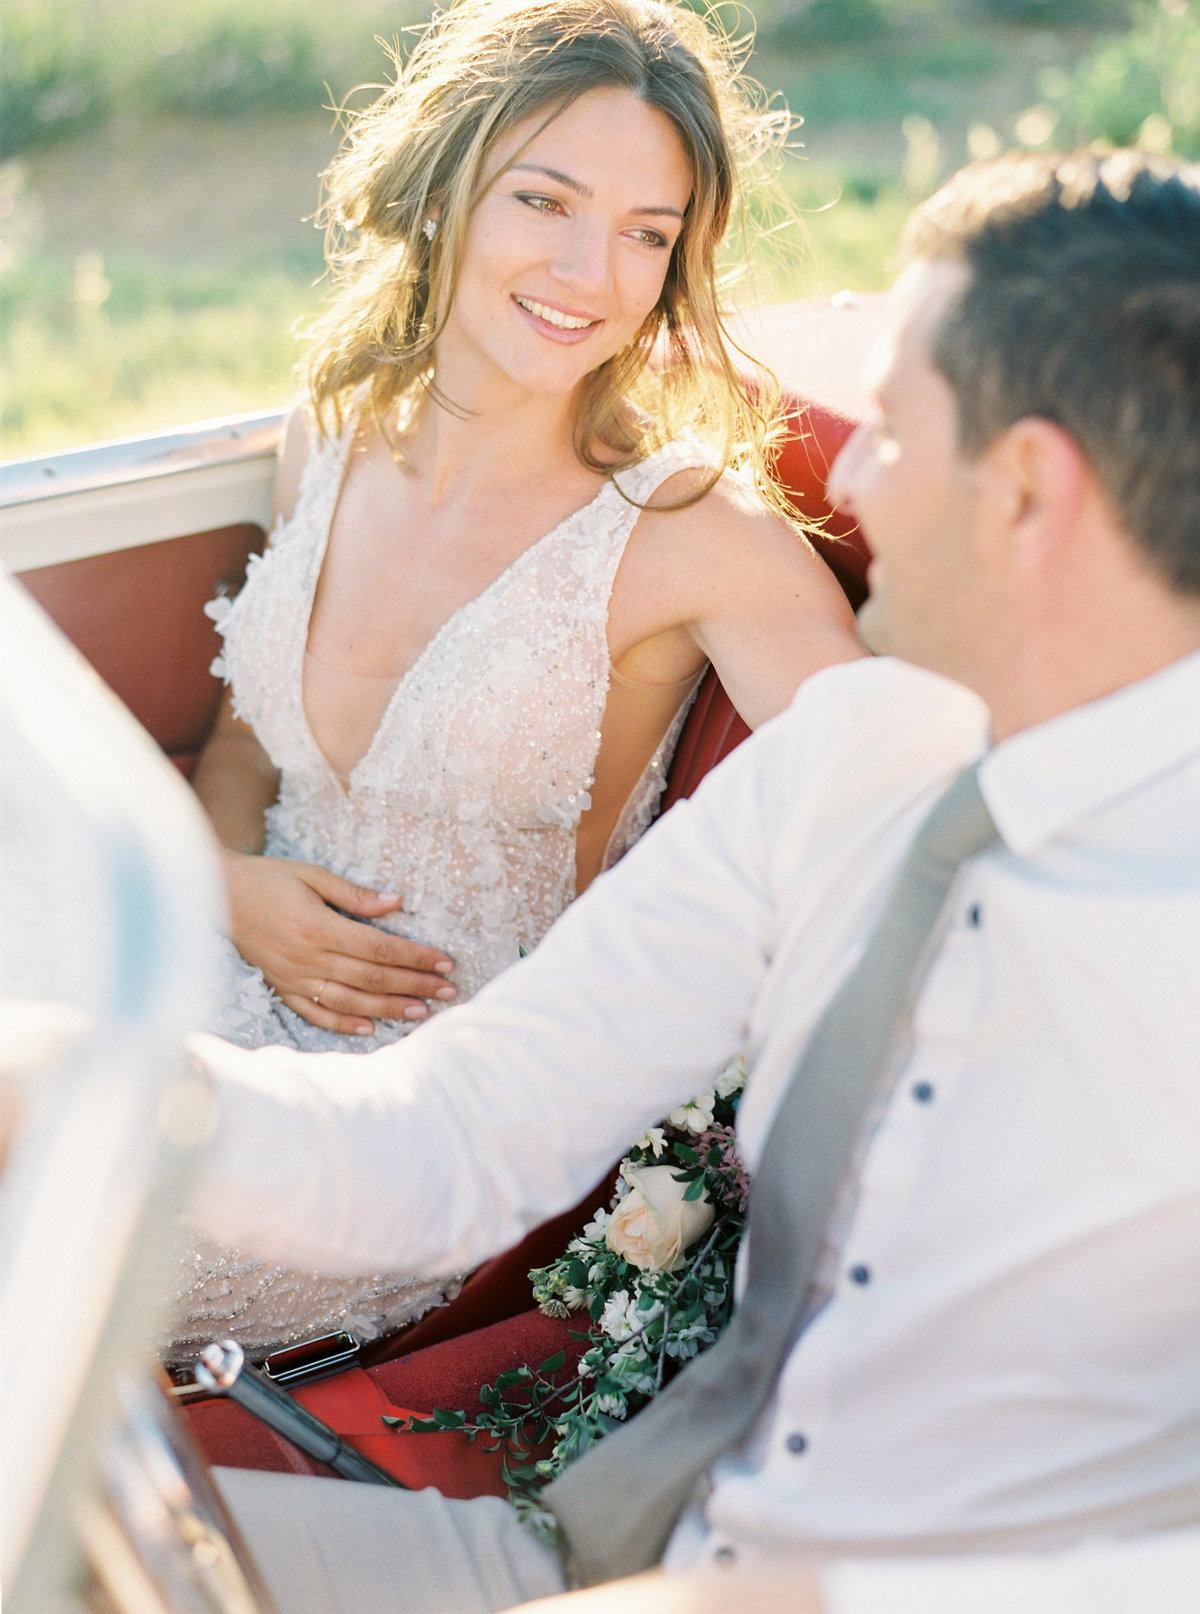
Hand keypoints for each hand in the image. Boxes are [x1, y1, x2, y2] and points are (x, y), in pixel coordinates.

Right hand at [223, 852, 455, 1034]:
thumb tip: (397, 902)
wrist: (215, 895)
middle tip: (448, 992)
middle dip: (415, 985)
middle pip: (373, 978)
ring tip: (420, 1013)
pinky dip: (344, 1025)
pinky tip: (370, 1030)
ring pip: (351, 1002)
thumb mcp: (312, 875)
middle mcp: (309, 958)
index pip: (381, 947)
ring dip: (388, 1010)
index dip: (416, 957)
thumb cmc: (267, 879)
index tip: (445, 963)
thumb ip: (355, 894)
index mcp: (320, 927)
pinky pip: (316, 1013)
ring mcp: (295, 978)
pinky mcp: (282, 989)